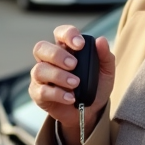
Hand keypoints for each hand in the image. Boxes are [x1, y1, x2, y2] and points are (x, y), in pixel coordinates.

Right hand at [30, 25, 115, 144]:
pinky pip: (41, 90)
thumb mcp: (106, 72)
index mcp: (65, 49)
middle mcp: (49, 60)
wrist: (91, 112)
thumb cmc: (95, 87)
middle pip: (41, 48)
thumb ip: (105, 56)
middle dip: (57, 55)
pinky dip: (58, 94)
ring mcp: (41, 77)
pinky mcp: (38, 93)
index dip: (67, 35)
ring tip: (75, 83)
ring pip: (39, 69)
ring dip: (58, 76)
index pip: (60, 33)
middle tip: (74, 64)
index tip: (80, 44)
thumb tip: (101, 40)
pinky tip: (71, 97)